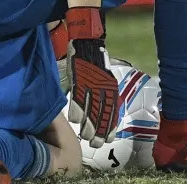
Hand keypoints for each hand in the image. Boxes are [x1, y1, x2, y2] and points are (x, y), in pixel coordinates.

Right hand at [64, 7, 119, 147]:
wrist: (88, 40)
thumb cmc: (96, 60)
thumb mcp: (105, 77)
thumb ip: (105, 93)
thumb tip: (104, 109)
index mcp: (110, 88)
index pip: (111, 112)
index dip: (109, 126)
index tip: (107, 139)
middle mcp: (102, 88)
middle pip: (101, 114)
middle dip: (99, 131)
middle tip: (96, 144)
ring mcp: (90, 84)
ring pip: (89, 110)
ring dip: (87, 125)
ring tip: (85, 137)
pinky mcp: (79, 79)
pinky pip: (78, 98)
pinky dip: (77, 111)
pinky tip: (75, 121)